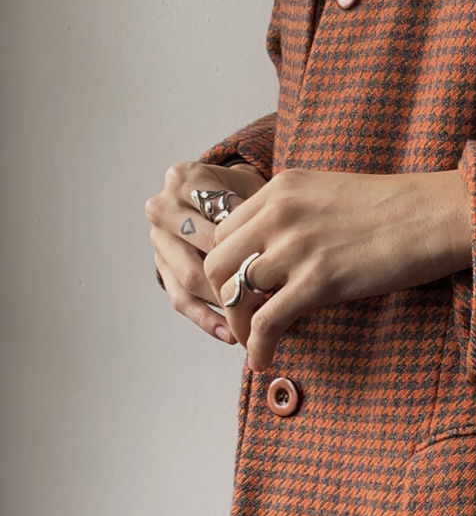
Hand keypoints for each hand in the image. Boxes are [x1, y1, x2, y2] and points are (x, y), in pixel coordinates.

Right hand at [146, 160, 267, 344]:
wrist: (221, 192)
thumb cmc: (242, 192)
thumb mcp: (252, 189)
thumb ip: (256, 214)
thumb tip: (273, 252)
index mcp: (184, 180)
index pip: (218, 219)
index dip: (249, 244)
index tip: (277, 266)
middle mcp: (163, 207)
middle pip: (201, 250)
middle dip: (237, 276)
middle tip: (271, 298)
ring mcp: (158, 240)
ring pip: (189, 279)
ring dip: (223, 304)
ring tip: (252, 323)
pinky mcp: (160, 267)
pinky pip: (180, 298)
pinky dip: (206, 319)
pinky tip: (229, 334)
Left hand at [202, 168, 472, 373]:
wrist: (439, 214)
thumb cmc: (400, 208)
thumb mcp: (332, 194)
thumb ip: (297, 215)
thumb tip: (280, 254)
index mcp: (282, 188)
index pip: (225, 231)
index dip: (228, 266)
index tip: (241, 289)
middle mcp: (279, 213)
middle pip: (218, 262)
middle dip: (223, 297)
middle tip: (242, 319)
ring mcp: (296, 247)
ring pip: (235, 293)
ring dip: (239, 325)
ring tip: (254, 342)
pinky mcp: (317, 282)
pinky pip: (266, 323)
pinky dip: (258, 347)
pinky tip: (264, 360)